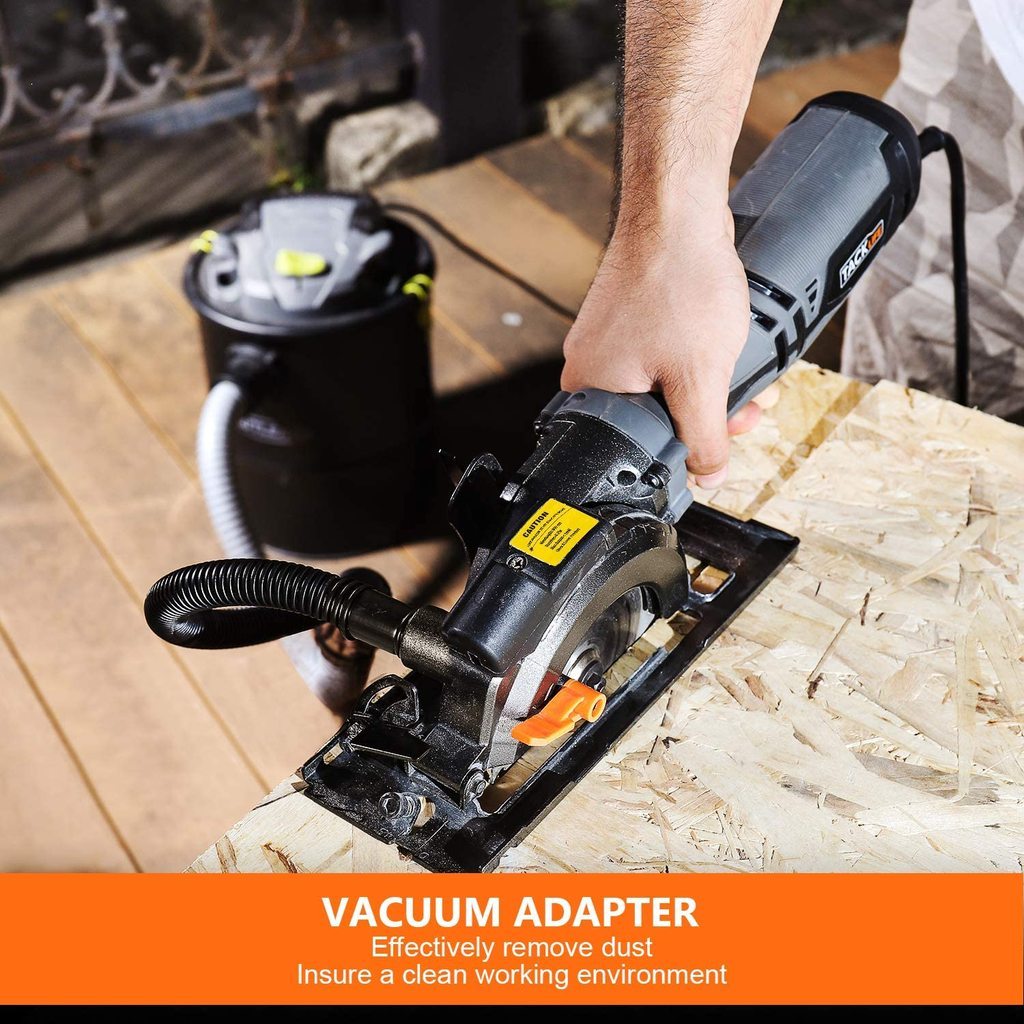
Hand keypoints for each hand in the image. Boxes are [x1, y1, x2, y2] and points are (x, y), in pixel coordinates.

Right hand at [561, 204, 764, 487]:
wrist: (679, 210)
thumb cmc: (678, 284)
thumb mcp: (700, 379)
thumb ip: (704, 437)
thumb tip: (707, 476)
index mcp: (591, 390)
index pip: (636, 448)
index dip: (686, 453)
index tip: (721, 447)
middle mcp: (592, 365)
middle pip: (655, 417)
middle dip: (711, 416)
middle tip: (746, 411)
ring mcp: (611, 338)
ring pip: (668, 384)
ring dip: (714, 386)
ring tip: (753, 377)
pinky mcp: (633, 314)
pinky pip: (668, 354)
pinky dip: (701, 357)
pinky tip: (731, 349)